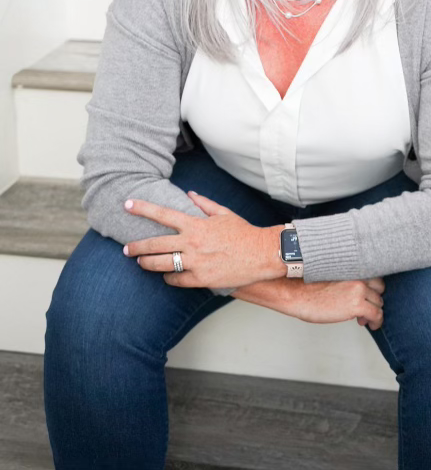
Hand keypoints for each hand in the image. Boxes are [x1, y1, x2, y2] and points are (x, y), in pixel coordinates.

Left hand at [121, 192, 277, 289]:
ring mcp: (195, 262)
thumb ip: (204, 204)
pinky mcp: (201, 278)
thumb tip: (190, 194)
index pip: (162, 214)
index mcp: (195, 224)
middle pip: (154, 245)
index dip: (143, 209)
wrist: (261, 254)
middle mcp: (192, 243)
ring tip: (141, 263)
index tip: (127, 205)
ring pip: (161, 265)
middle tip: (126, 249)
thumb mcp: (224, 214)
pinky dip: (169, 278)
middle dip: (136, 246)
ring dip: (147, 264)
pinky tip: (166, 277)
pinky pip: (176, 280)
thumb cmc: (243, 233)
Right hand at [285, 276, 385, 329]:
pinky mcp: (357, 305)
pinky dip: (376, 322)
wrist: (297, 293)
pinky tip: (370, 325)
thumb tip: (356, 291)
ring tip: (363, 319)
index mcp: (351, 267)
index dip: (371, 288)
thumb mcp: (331, 275)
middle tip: (365, 308)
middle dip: (373, 299)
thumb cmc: (308, 286)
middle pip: (380, 287)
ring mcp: (358, 290)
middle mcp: (358, 276)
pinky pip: (377, 314)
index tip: (366, 296)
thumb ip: (347, 278)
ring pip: (379, 302)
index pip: (373, 274)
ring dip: (373, 311)